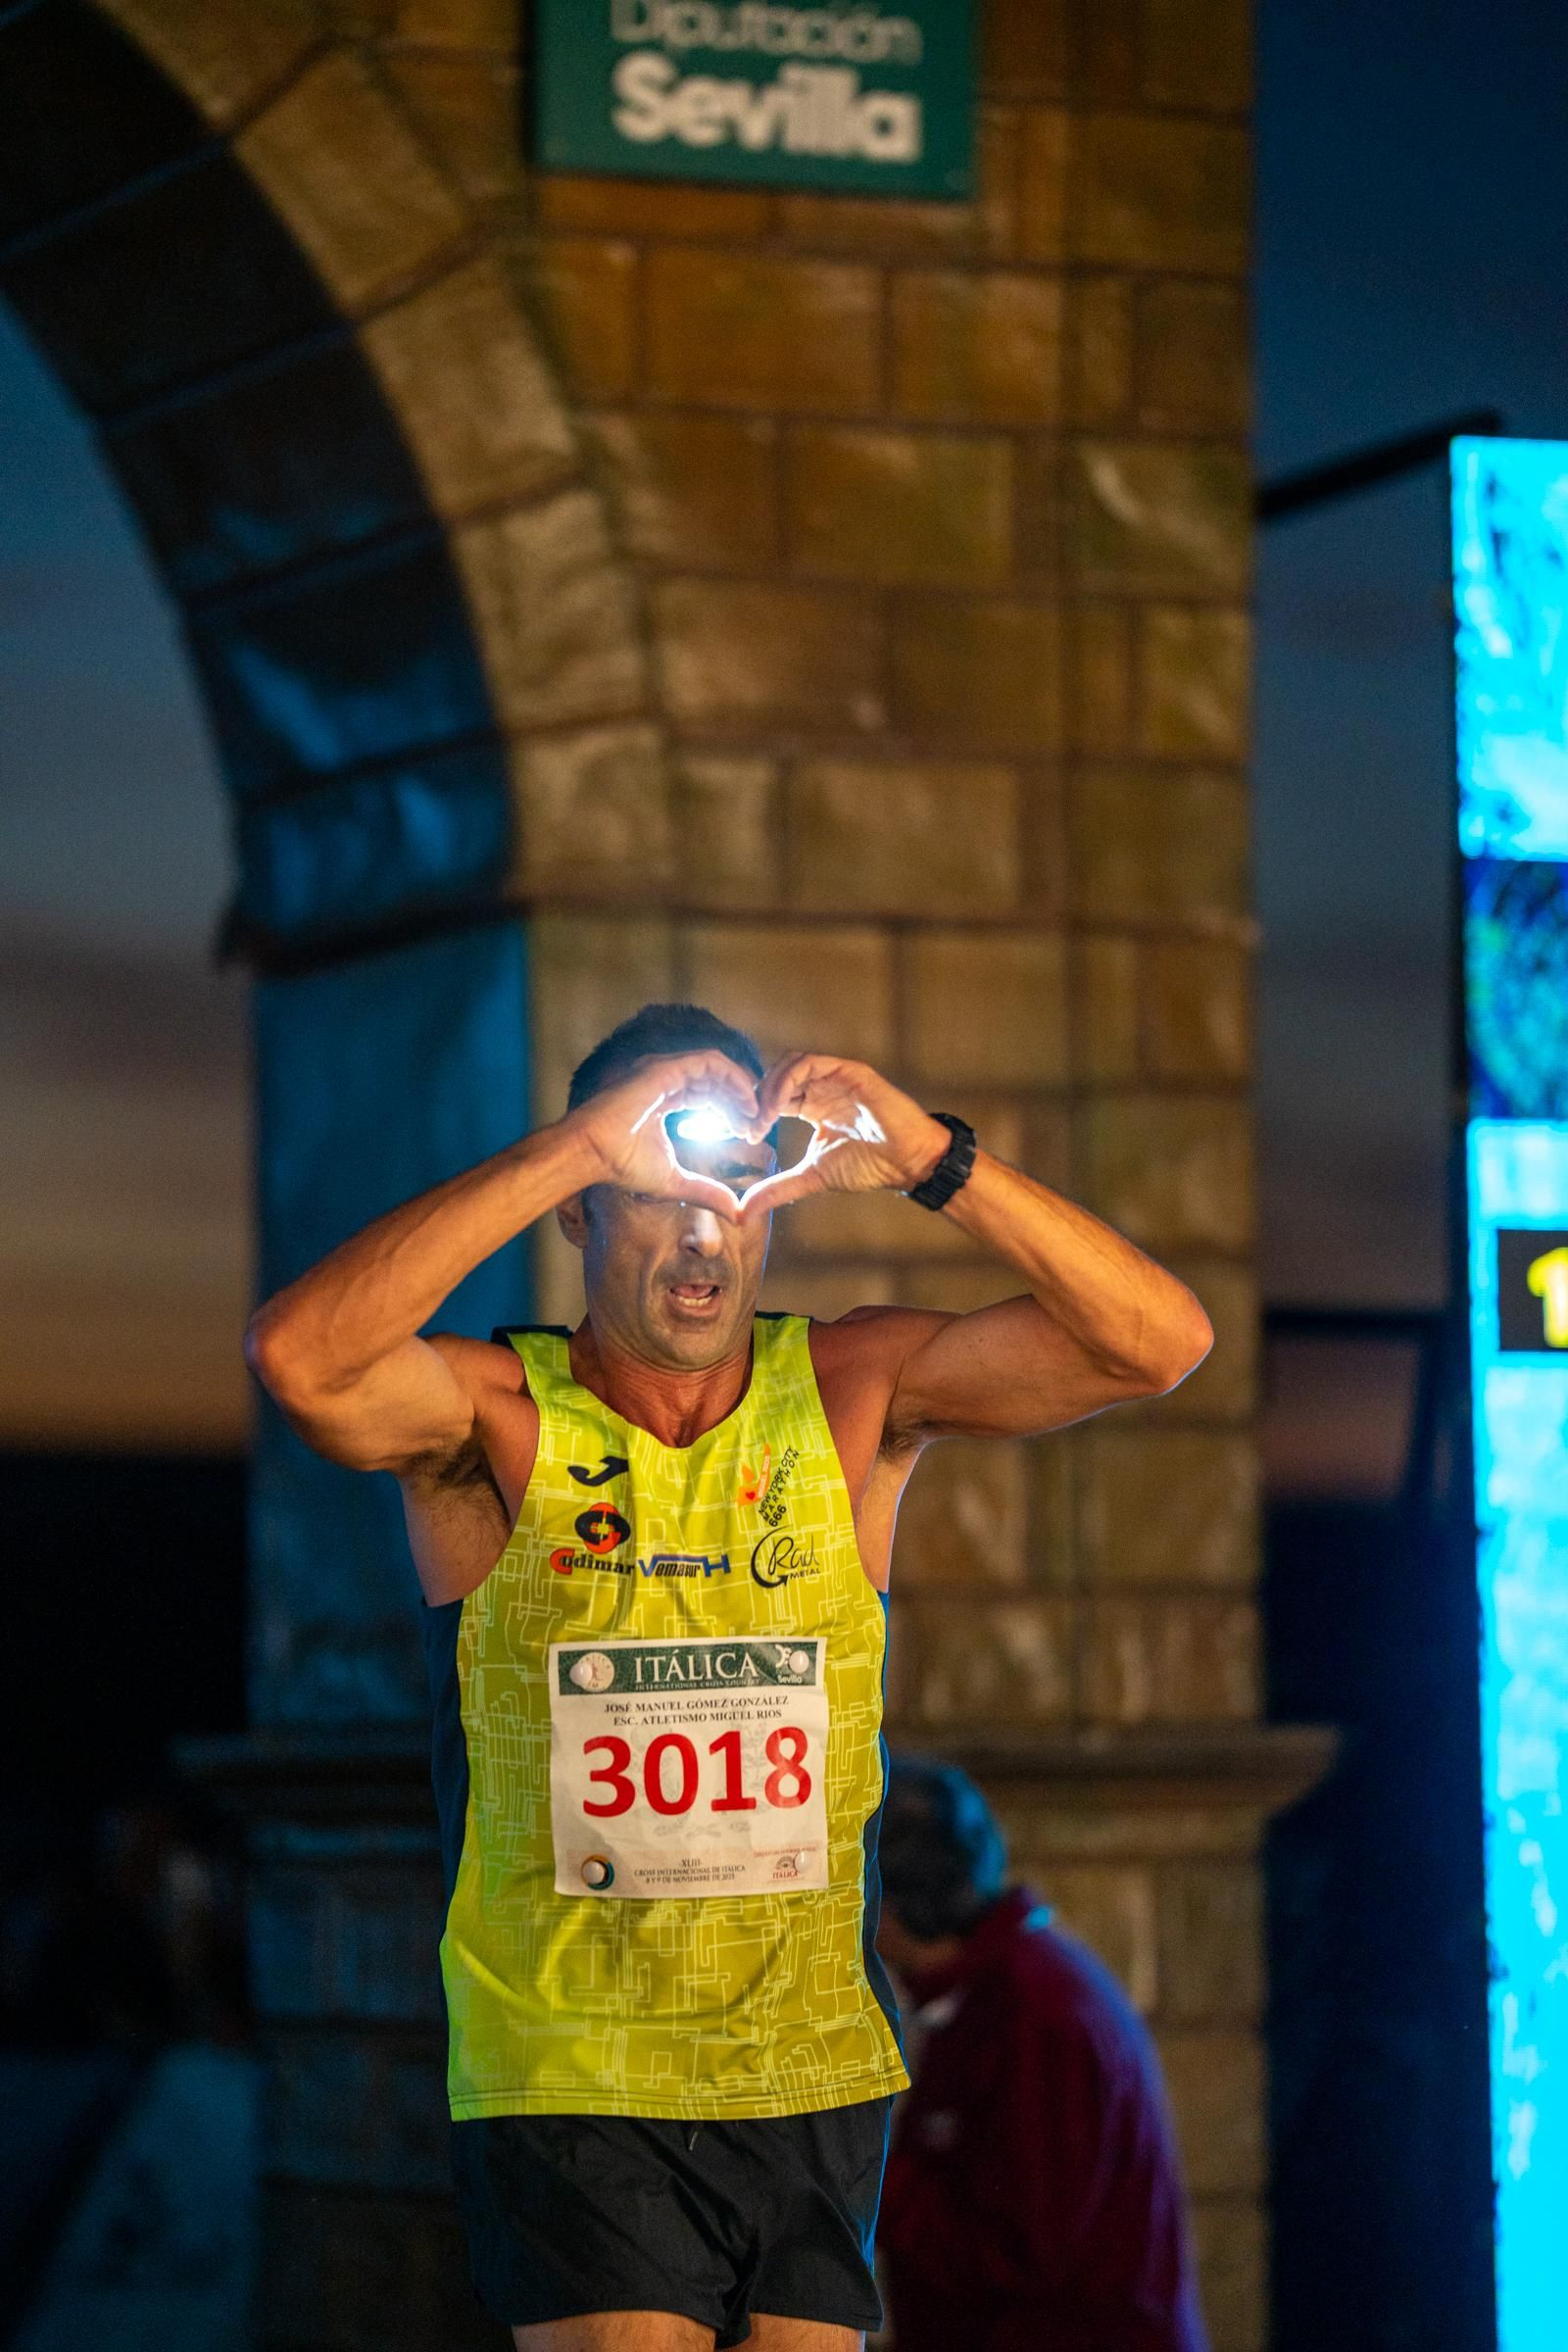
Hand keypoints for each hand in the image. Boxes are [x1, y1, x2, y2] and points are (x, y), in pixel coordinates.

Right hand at [565, 1051, 759, 1220]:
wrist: (592, 1153)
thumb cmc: (622, 1166)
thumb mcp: (676, 1181)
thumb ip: (706, 1192)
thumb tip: (736, 1213)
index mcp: (665, 1100)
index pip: (708, 1096)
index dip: (732, 1112)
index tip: (748, 1134)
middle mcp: (666, 1081)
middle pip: (716, 1082)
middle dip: (741, 1101)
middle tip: (757, 1126)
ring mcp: (664, 1071)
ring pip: (717, 1069)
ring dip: (741, 1089)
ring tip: (756, 1114)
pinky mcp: (665, 1068)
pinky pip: (710, 1062)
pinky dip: (733, 1077)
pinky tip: (746, 1102)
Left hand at [735, 1054, 948, 1220]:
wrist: (907, 1161)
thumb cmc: (869, 1165)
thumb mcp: (813, 1176)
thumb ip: (779, 1187)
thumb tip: (745, 1210)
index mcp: (813, 1105)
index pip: (774, 1096)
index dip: (756, 1112)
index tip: (747, 1136)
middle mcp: (823, 1087)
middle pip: (776, 1075)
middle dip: (757, 1097)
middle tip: (749, 1125)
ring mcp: (836, 1076)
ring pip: (789, 1064)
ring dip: (769, 1086)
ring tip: (763, 1116)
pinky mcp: (848, 1071)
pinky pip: (809, 1063)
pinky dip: (787, 1080)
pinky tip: (779, 1105)